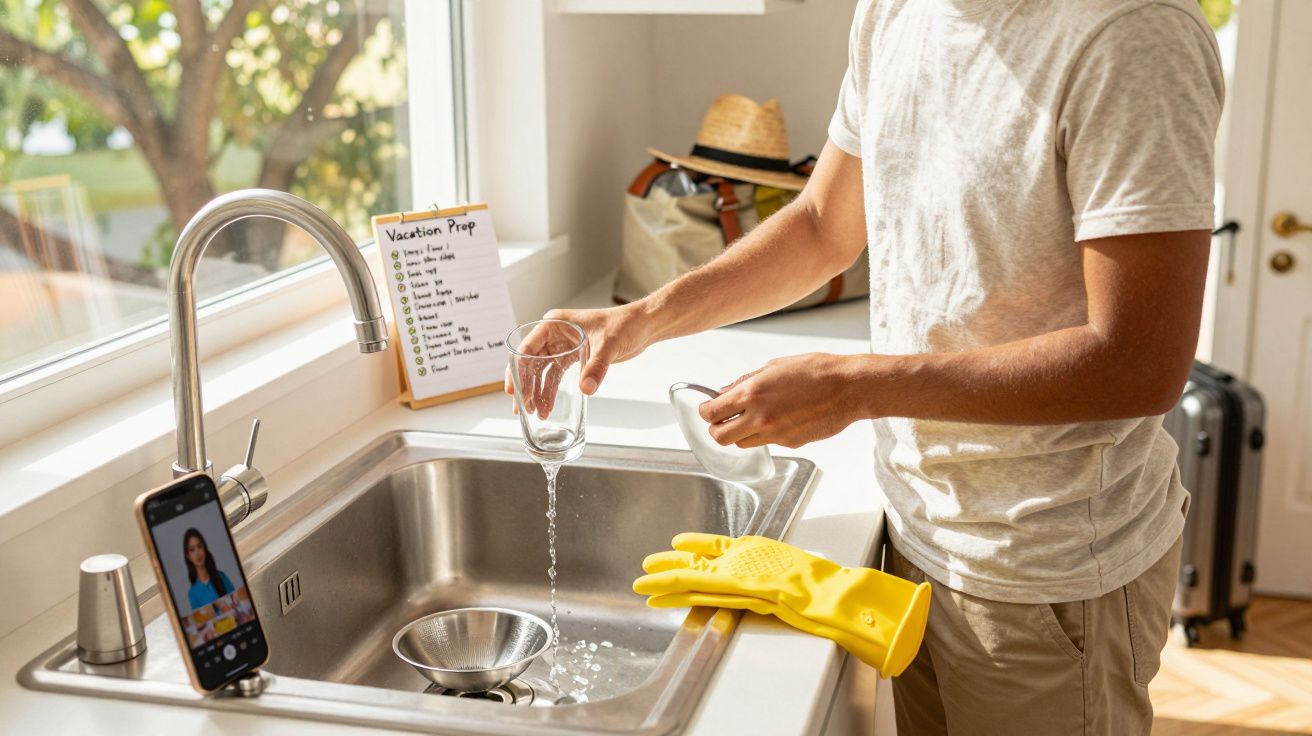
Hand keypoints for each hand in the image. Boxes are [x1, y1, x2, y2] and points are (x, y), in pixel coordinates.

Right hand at [505, 302, 655, 413]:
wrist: (643, 327)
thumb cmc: (625, 325)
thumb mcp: (608, 345)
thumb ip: (596, 367)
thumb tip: (586, 388)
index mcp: (556, 324)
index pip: (527, 348)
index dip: (518, 371)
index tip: (514, 390)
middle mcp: (555, 334)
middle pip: (531, 362)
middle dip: (526, 386)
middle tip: (522, 407)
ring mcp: (563, 346)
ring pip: (542, 372)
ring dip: (538, 392)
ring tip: (536, 412)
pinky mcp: (573, 357)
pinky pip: (556, 376)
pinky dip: (551, 391)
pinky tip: (547, 406)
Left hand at [699, 353, 867, 448]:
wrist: (849, 388)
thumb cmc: (817, 371)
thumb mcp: (775, 366)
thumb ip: (746, 381)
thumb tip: (726, 391)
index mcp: (752, 393)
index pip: (712, 412)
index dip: (706, 411)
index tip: (708, 409)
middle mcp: (759, 417)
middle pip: (720, 437)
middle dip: (717, 428)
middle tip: (723, 419)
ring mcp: (774, 434)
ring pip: (742, 443)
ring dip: (740, 433)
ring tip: (752, 419)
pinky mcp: (789, 443)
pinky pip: (767, 443)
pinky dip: (765, 434)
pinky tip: (779, 419)